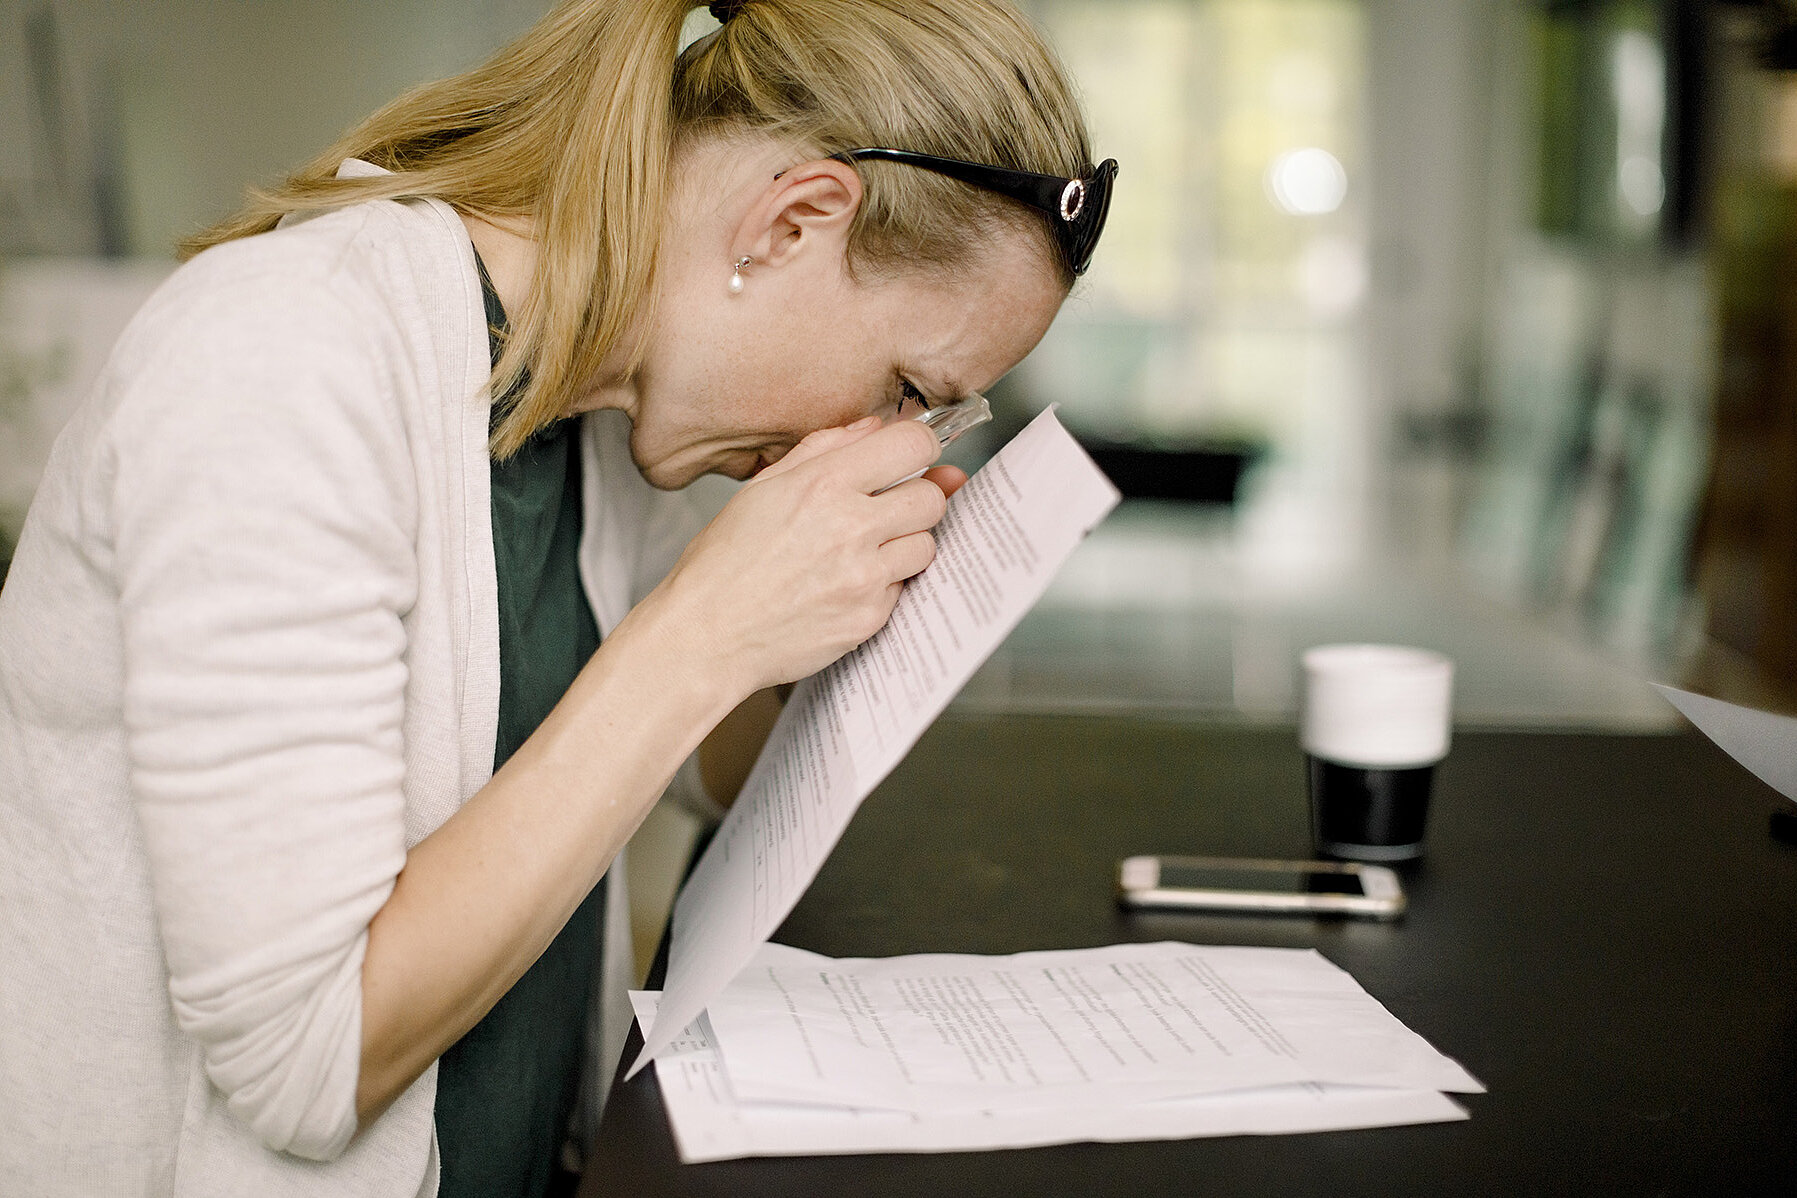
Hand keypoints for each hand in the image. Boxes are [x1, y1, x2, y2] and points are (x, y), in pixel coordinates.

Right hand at [645, 416, 951, 697]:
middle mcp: (850, 526)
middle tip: (887, 509)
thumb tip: (873, 427)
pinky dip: (882, 585)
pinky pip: (902, 589)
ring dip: (904, 544)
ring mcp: (864, 576)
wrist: (708, 634)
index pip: (913, 445)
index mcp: (823, 484)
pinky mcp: (869, 617)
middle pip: (931, 497)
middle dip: (917, 497)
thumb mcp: (763, 488)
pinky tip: (844, 585)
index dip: (920, 446)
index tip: (914, 456)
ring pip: (926, 545)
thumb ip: (824, 449)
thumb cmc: (724, 564)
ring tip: (861, 551)